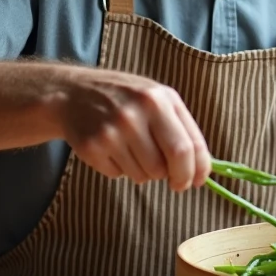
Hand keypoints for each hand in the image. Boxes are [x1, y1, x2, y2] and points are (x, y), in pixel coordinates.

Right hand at [57, 66, 210, 191]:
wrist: (73, 92)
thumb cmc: (124, 98)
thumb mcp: (156, 98)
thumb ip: (180, 127)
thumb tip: (202, 167)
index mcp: (158, 99)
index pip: (187, 146)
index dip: (198, 169)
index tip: (198, 181)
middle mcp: (135, 113)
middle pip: (167, 165)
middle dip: (178, 179)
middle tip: (176, 183)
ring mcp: (112, 131)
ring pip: (145, 175)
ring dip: (146, 172)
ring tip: (134, 149)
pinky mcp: (93, 147)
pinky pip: (120, 175)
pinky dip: (121, 169)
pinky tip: (113, 148)